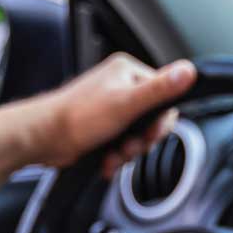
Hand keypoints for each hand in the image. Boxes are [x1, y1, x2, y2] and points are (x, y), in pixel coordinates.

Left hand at [37, 53, 197, 176]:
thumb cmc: (77, 119)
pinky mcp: (102, 127)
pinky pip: (122, 144)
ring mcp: (110, 107)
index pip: (164, 96)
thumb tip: (188, 71)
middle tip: (127, 145)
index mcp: (128, 72)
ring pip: (137, 136)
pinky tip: (106, 161)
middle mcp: (120, 86)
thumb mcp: (126, 104)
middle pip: (151, 120)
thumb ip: (159, 90)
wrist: (44, 139)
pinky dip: (116, 157)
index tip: (148, 134)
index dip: (159, 122)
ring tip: (112, 154)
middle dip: (141, 141)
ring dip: (127, 152)